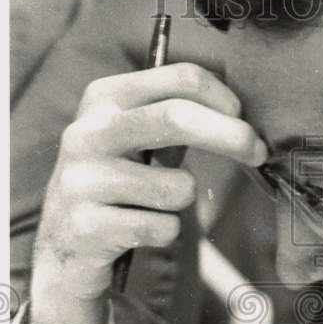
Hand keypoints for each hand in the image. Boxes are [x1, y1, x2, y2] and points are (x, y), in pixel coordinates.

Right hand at [21, 63, 266, 323]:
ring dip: (183, 200)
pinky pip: (162, 228)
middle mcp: (87, 132)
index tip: (244, 117)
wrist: (64, 245)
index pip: (177, 78)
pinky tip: (139, 230)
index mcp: (103, 98)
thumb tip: (240, 111)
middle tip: (258, 153)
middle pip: (176, 118)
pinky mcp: (86, 226)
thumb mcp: (134, 137)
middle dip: (230, 136)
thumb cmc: (117, 184)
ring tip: (156, 205)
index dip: (221, 96)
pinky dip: (165, 232)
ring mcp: (81, 181)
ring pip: (176, 187)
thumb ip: (175, 116)